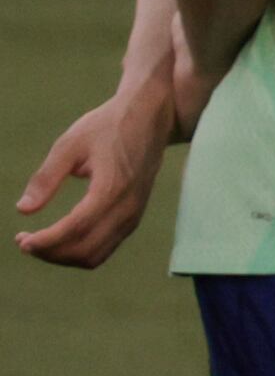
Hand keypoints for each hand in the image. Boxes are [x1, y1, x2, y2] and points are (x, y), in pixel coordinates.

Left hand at [14, 83, 169, 268]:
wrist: (151, 119)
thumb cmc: (107, 127)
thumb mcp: (70, 144)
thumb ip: (46, 177)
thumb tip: (22, 210)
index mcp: (111, 188)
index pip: (76, 228)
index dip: (47, 241)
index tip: (21, 240)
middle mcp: (127, 208)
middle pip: (86, 250)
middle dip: (52, 253)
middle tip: (24, 242)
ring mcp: (134, 216)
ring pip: (97, 255)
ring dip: (64, 256)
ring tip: (38, 243)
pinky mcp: (133, 218)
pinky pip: (106, 247)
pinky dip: (79, 251)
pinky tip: (60, 238)